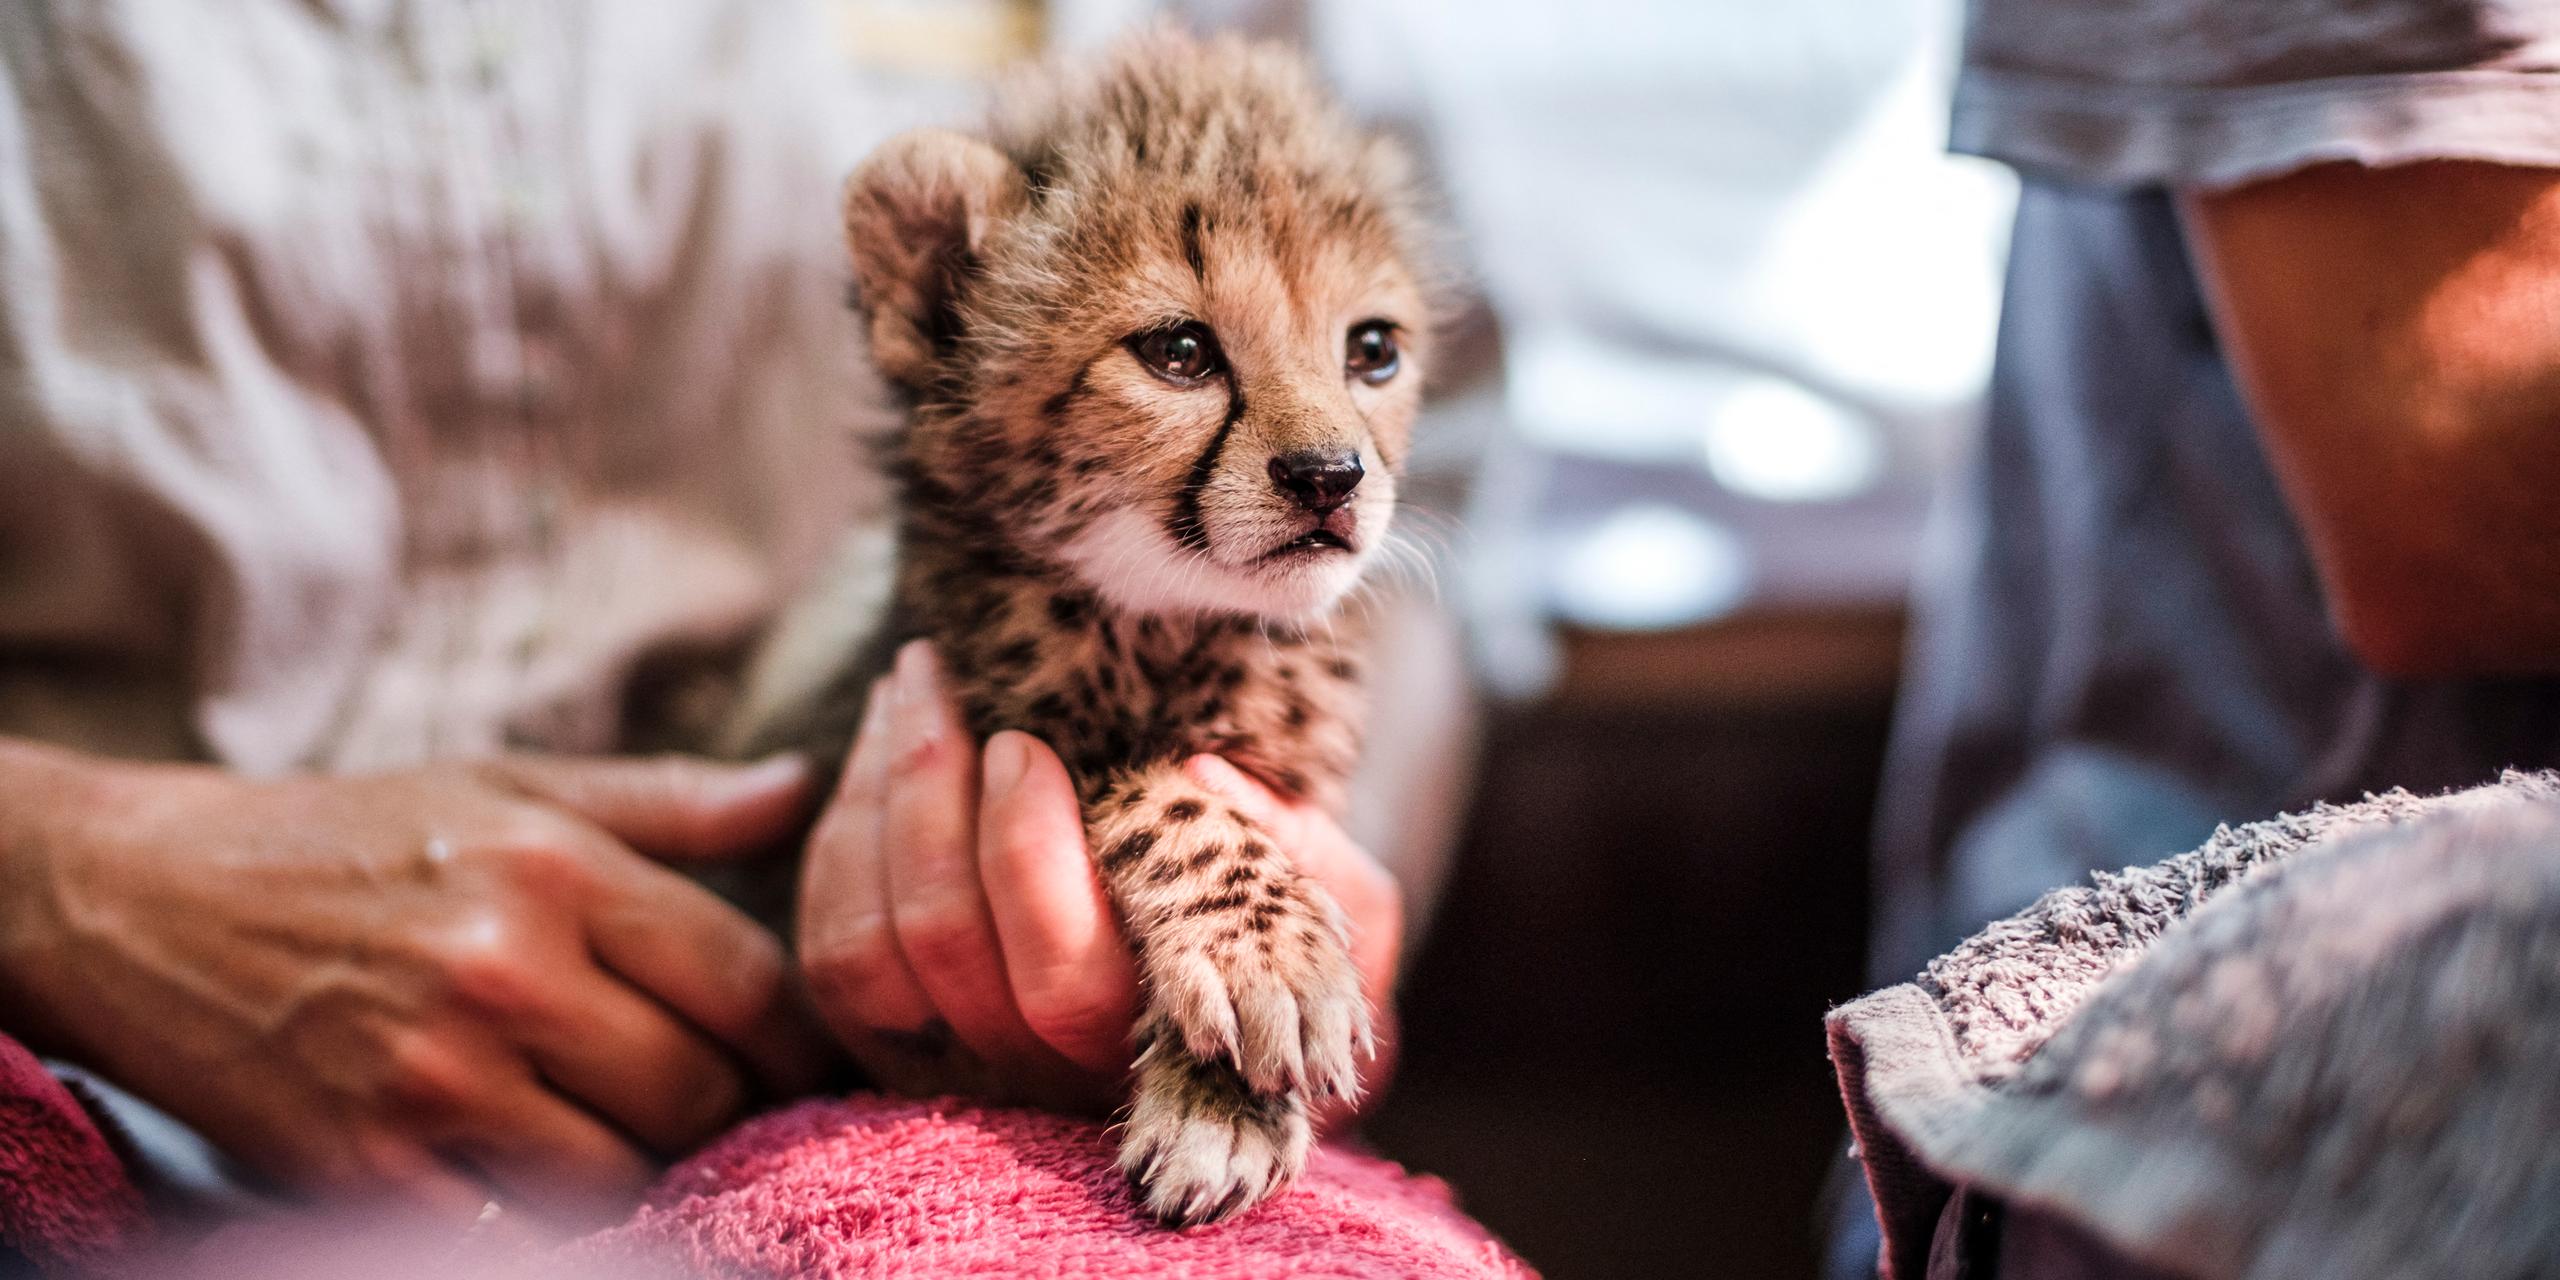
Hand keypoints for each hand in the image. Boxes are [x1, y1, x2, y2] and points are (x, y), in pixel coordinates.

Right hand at [0, 742, 833, 1233]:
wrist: (145, 901)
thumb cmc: (354, 840)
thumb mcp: (512, 789)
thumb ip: (669, 803)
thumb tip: (806, 792)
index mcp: (556, 869)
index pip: (746, 982)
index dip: (800, 1039)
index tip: (807, 1059)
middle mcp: (503, 970)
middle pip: (697, 1088)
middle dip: (729, 1108)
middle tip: (721, 1105)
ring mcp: (431, 1077)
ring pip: (623, 1171)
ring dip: (648, 1167)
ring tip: (634, 1135)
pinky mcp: (362, 1166)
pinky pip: (518, 1232)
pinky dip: (554, 1221)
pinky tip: (548, 1174)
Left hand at [796, 642, 1403, 1113]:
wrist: (1230, 1016)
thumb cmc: (1286, 941)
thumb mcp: (1342, 908)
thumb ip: (1313, 858)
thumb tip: (1202, 777)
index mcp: (1156, 1044)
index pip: (1063, 973)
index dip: (1023, 853)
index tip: (1024, 742)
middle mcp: (1045, 1077)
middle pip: (940, 944)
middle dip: (924, 790)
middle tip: (935, 675)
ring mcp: (961, 1069)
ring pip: (867, 949)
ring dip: (872, 799)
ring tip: (904, 691)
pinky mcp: (894, 1047)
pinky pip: (831, 954)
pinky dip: (837, 841)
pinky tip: (875, 756)